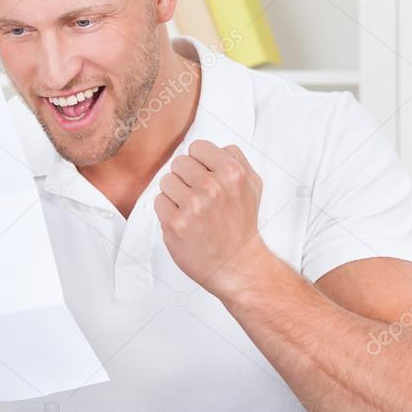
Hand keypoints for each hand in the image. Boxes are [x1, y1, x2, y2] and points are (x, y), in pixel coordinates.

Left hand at [154, 140, 268, 295]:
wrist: (238, 265)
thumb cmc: (242, 225)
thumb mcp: (252, 185)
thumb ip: (235, 159)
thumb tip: (213, 147)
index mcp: (232, 173)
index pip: (197, 147)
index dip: (199, 162)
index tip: (205, 176)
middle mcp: (212, 187)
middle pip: (179, 163)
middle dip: (186, 178)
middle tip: (199, 197)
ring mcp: (192, 206)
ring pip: (166, 181)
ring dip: (175, 194)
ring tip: (192, 210)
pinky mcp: (175, 224)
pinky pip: (159, 202)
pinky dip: (168, 211)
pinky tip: (185, 222)